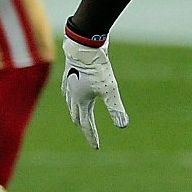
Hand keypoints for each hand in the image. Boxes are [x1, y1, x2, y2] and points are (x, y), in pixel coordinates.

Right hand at [61, 31, 128, 148]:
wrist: (84, 44)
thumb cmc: (97, 67)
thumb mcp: (110, 89)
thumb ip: (115, 108)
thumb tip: (123, 126)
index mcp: (81, 101)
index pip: (86, 124)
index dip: (92, 136)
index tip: (96, 147)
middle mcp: (72, 94)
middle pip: (76, 115)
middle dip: (83, 125)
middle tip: (89, 133)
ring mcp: (69, 83)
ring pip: (70, 102)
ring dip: (75, 111)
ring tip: (79, 115)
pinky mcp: (71, 71)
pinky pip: (68, 89)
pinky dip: (71, 95)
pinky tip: (72, 91)